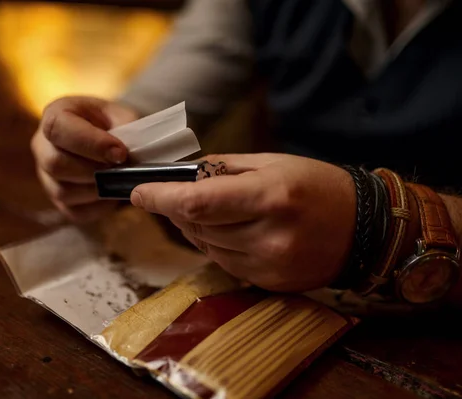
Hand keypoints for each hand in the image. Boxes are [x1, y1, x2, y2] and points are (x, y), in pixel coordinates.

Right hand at [31, 96, 138, 223]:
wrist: (113, 139)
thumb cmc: (115, 124)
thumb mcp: (123, 116)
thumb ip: (126, 130)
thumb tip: (125, 155)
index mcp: (56, 114)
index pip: (58, 128)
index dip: (90, 143)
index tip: (119, 153)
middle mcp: (42, 145)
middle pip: (56, 164)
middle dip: (94, 170)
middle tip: (120, 168)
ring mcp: (46, 175)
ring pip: (63, 192)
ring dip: (97, 190)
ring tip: (118, 180)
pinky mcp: (57, 200)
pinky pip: (74, 212)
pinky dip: (98, 208)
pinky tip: (112, 194)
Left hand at [130, 153, 356, 291]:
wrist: (363, 227)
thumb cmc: (316, 186)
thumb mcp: (272, 163)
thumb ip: (223, 169)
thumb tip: (182, 177)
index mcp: (269, 197)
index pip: (197, 203)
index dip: (161, 199)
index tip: (138, 193)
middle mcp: (268, 236)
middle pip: (197, 228)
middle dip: (177, 210)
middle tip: (176, 196)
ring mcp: (269, 265)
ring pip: (206, 248)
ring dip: (196, 229)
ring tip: (212, 211)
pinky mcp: (270, 283)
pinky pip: (224, 263)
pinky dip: (217, 246)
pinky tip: (231, 231)